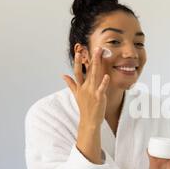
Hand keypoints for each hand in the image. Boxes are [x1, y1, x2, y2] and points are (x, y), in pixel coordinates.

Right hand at [63, 47, 109, 163]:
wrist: (89, 120)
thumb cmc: (84, 107)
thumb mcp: (76, 94)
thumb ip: (71, 84)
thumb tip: (63, 75)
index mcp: (80, 86)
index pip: (78, 71)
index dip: (77, 61)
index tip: (78, 51)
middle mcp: (85, 87)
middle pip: (87, 70)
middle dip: (90, 59)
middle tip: (94, 48)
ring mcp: (92, 92)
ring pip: (94, 76)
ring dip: (97, 65)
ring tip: (99, 55)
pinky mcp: (99, 97)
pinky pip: (101, 88)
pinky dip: (104, 82)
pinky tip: (106, 75)